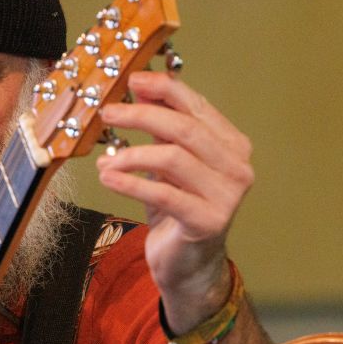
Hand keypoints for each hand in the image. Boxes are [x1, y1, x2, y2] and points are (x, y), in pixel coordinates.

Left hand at [97, 70, 253, 330]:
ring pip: (173, 159)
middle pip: (185, 129)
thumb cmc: (177, 209)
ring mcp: (227, 196)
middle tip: (108, 113)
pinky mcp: (209, 221)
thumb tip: (139, 87)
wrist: (188, 263)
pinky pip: (164, 193)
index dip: (164, 89)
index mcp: (233, 145)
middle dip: (142, 116)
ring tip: (105, 160)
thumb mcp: (168, 163)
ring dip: (132, 154)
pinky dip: (131, 183)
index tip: (132, 80)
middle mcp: (237, 167)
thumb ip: (161, 128)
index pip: (197, 106)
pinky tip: (108, 177)